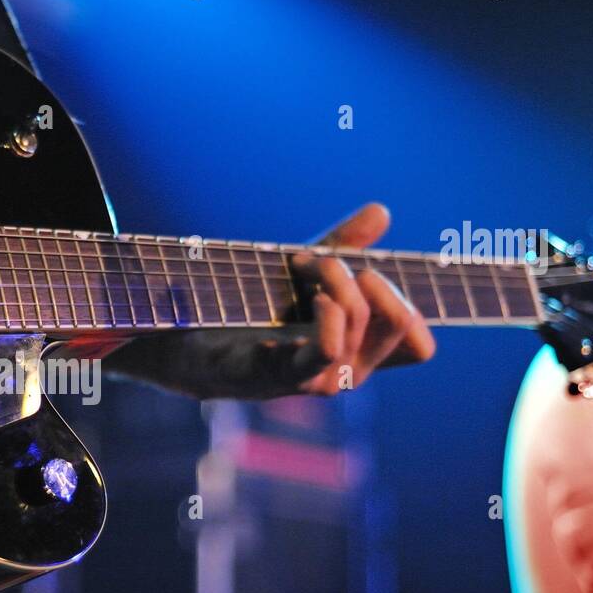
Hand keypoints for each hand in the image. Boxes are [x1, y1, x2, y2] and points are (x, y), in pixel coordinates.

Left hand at [107, 203, 434, 399]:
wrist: (175, 332)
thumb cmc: (242, 307)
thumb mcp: (299, 271)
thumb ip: (342, 246)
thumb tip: (382, 211)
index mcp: (351, 353)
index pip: (417, 347)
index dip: (408, 306)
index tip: (368, 271)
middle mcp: (338, 374)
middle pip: (398, 330)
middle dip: (374, 280)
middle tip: (325, 259)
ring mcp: (305, 381)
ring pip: (358, 337)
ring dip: (340, 286)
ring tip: (305, 265)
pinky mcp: (266, 377)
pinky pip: (320, 358)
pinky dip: (325, 323)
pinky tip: (311, 299)